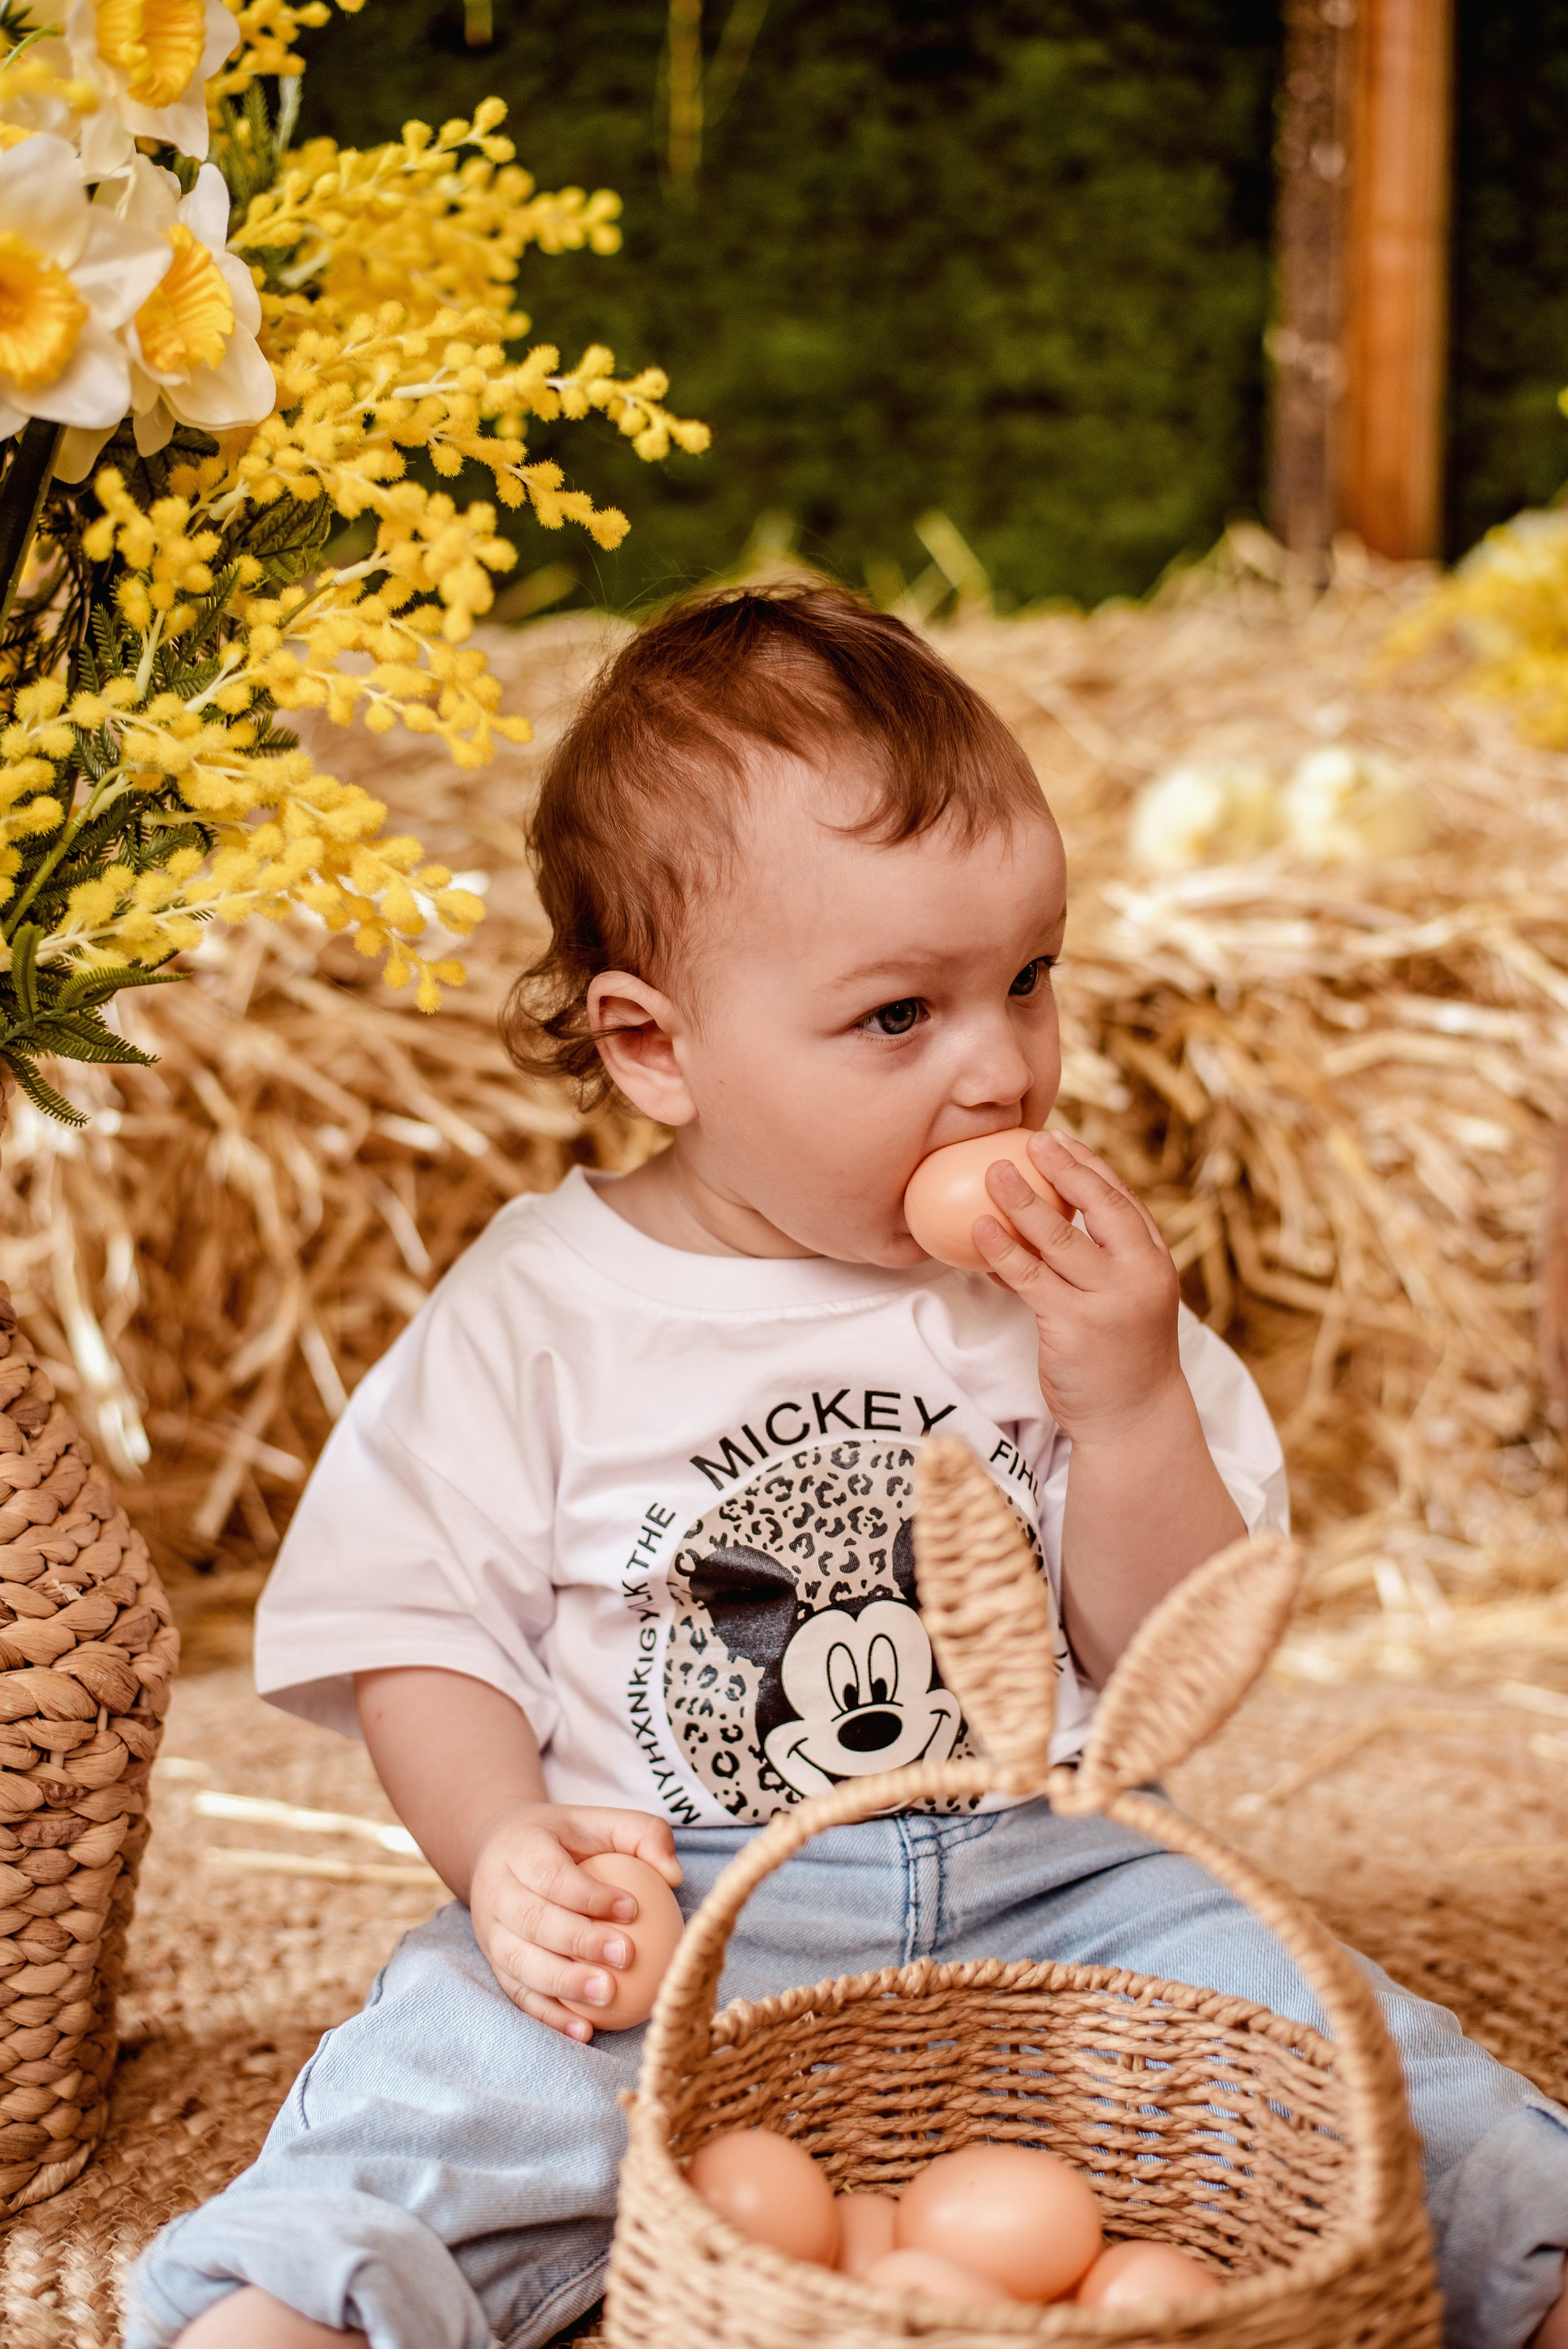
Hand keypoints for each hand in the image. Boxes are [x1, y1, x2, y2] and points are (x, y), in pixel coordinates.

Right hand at [467, 1799, 681, 2040]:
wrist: (502, 1852)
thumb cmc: (567, 1840)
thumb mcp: (604, 1821)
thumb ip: (644, 1835)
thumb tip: (674, 1876)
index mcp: (521, 1849)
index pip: (552, 1875)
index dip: (590, 1895)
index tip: (633, 1909)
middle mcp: (498, 1891)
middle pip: (533, 1921)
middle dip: (579, 1943)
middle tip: (626, 1956)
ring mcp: (491, 1933)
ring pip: (521, 1963)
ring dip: (564, 1984)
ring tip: (608, 1995)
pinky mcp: (495, 1965)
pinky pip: (519, 1994)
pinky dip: (550, 2016)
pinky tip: (585, 2031)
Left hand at [972, 1128, 1182, 1443]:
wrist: (1133, 1417)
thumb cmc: (1120, 1355)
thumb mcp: (1122, 1300)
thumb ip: (1094, 1263)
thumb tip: (1036, 1222)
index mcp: (1154, 1261)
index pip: (1123, 1200)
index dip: (1090, 1166)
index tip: (1060, 1140)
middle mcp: (1139, 1274)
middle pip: (1101, 1208)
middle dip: (1066, 1169)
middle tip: (1032, 1140)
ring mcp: (1109, 1300)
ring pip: (1060, 1239)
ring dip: (1024, 1201)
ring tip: (994, 1172)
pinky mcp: (1074, 1325)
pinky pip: (1030, 1278)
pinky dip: (1003, 1251)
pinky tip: (979, 1230)